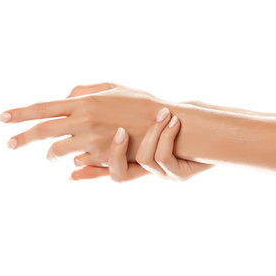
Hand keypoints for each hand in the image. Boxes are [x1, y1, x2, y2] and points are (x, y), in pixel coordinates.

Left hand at [0, 82, 164, 165]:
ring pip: (59, 151)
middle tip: (10, 144)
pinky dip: (76, 159)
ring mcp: (92, 140)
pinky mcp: (102, 156)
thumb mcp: (112, 88)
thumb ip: (84, 90)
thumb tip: (64, 98)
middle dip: (23, 138)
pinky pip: (79, 160)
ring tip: (51, 154)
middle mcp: (84, 120)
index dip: (20, 113)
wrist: (166, 122)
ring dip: (52, 153)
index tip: (2, 118)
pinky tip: (79, 158)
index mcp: (84, 101)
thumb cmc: (140, 103)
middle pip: (43, 131)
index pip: (43, 107)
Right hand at [70, 109, 213, 181]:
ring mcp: (162, 173)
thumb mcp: (138, 113)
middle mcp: (144, 170)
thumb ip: (111, 108)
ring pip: (146, 159)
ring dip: (152, 135)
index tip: (71, 170)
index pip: (104, 167)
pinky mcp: (179, 173)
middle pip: (118, 174)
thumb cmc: (169, 120)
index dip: (88, 170)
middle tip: (114, 135)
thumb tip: (76, 102)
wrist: (204, 130)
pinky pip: (165, 158)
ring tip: (161, 115)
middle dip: (109, 158)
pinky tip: (172, 122)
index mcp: (133, 159)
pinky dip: (167, 138)